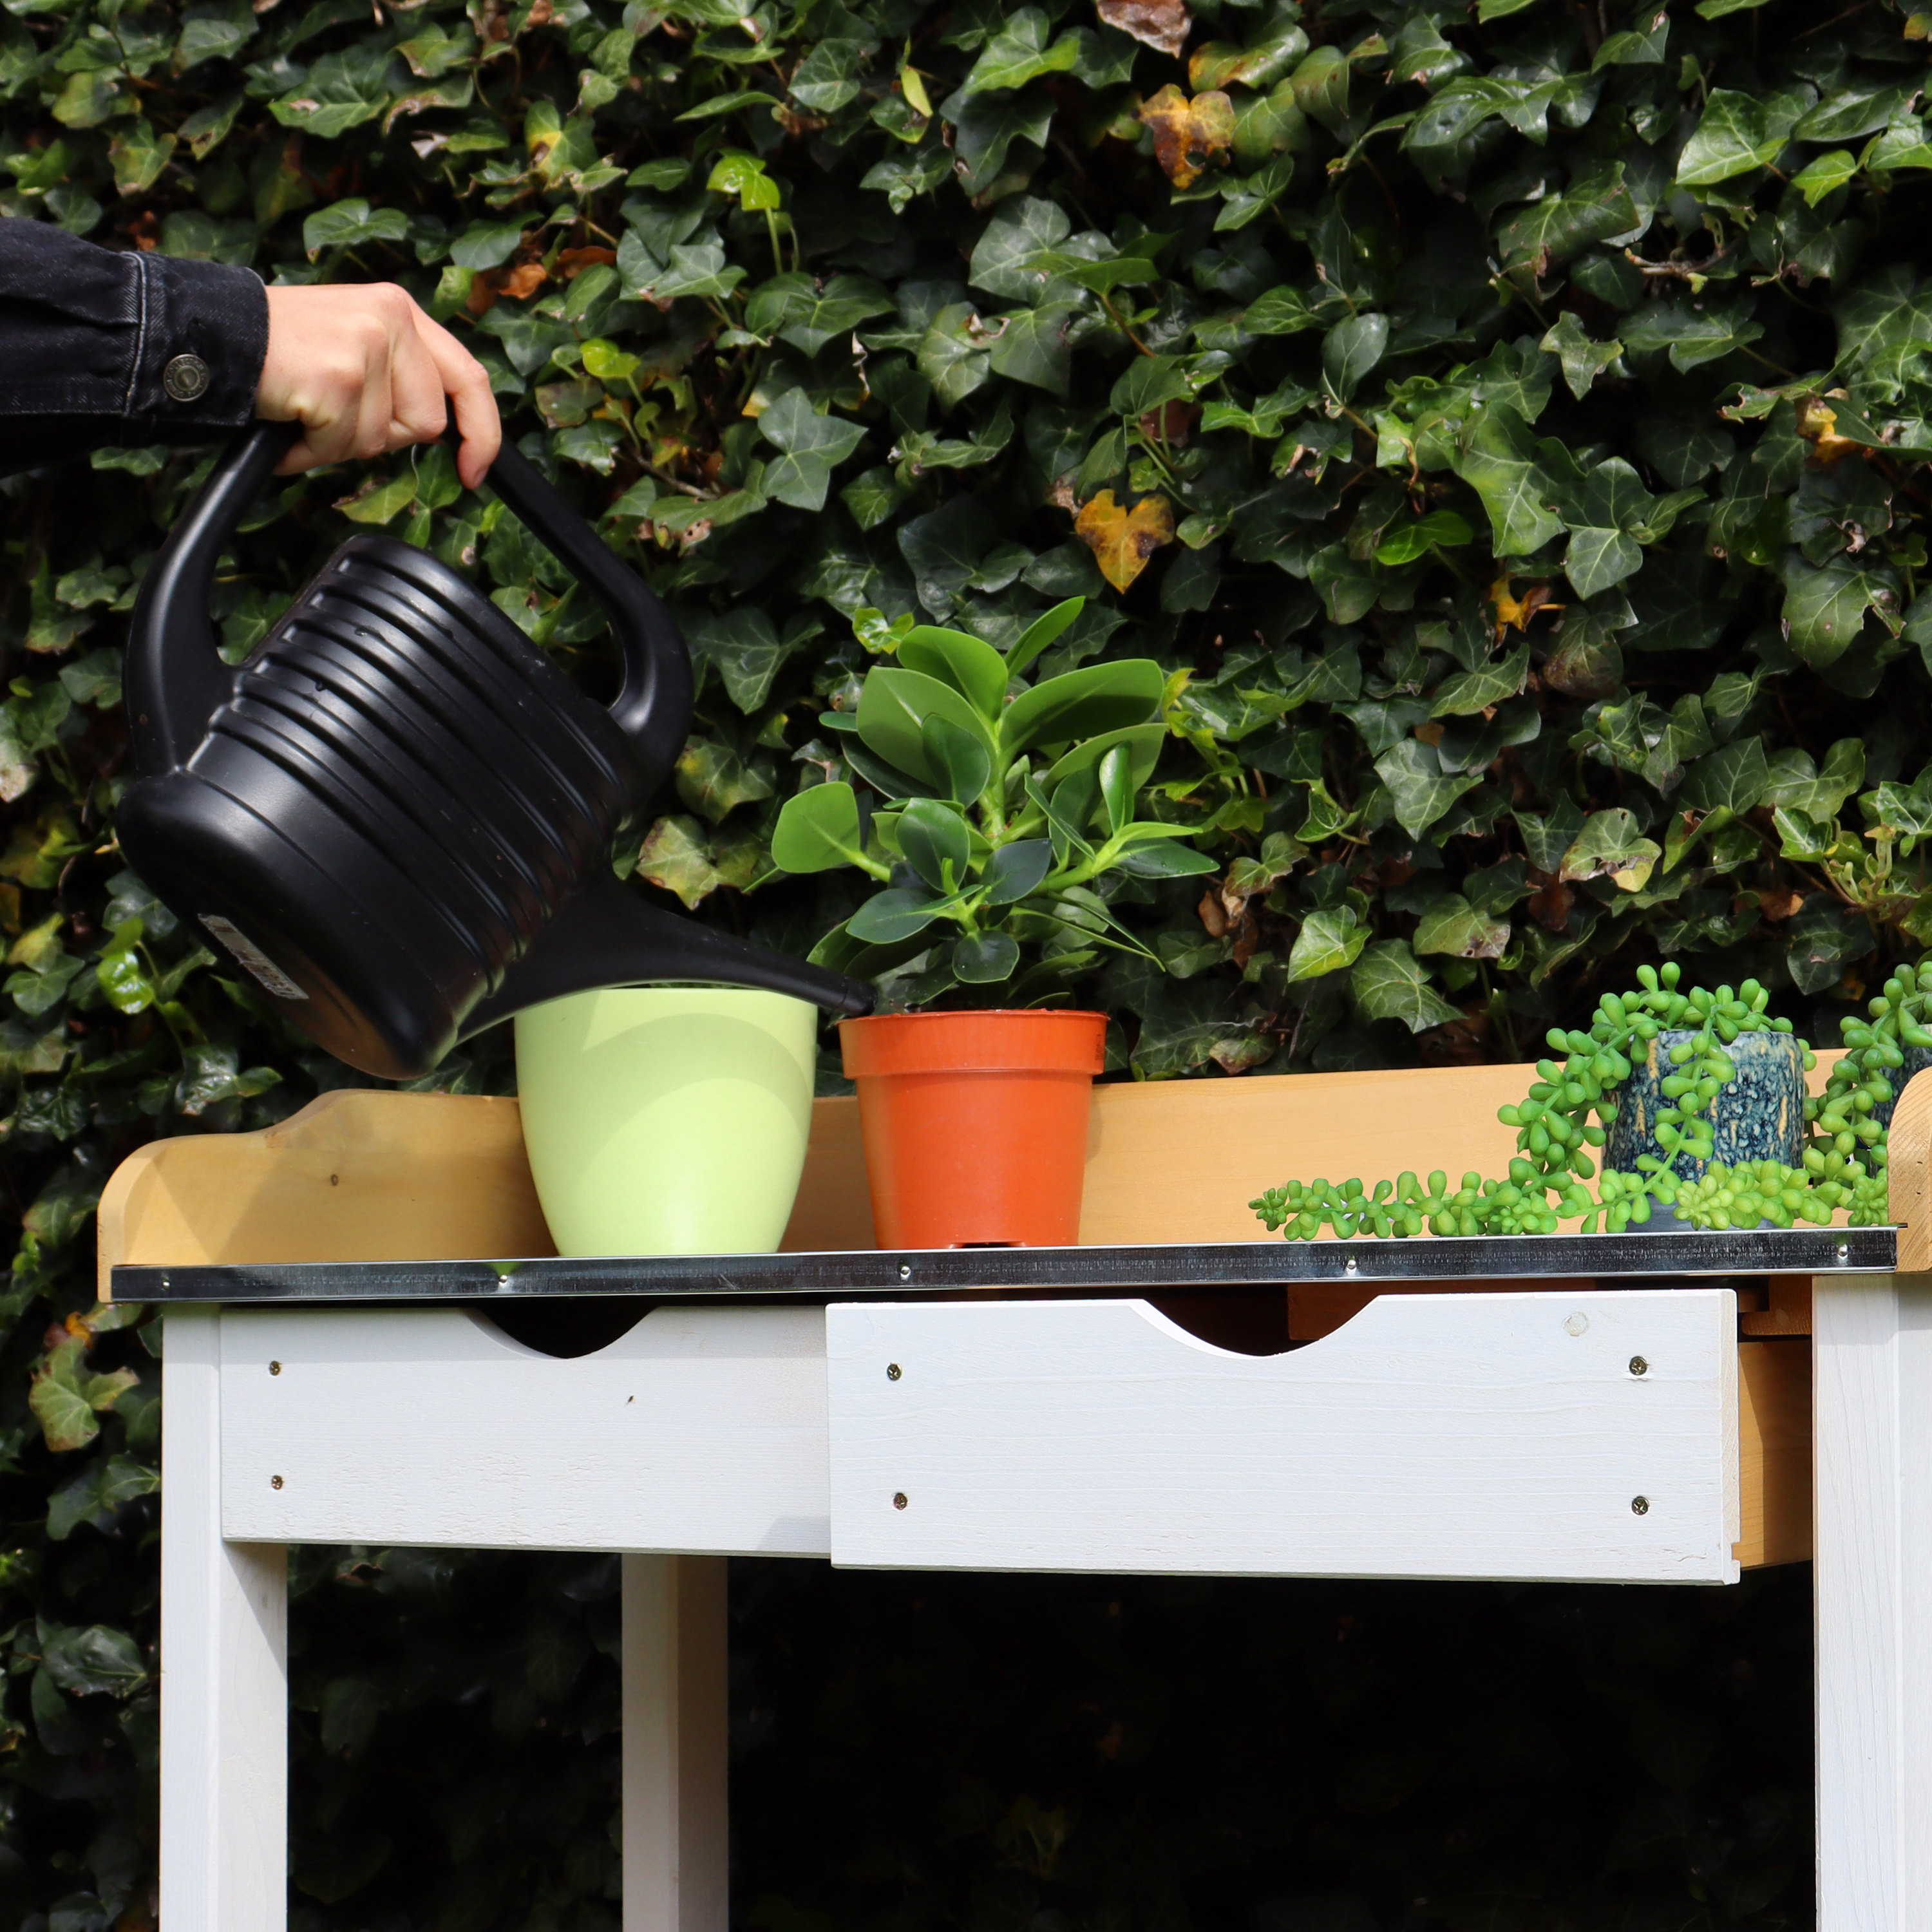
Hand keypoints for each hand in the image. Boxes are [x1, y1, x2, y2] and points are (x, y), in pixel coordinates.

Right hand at [257, 282, 500, 489]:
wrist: (211, 335)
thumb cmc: (280, 351)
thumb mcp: (354, 344)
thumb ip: (401, 374)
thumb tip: (442, 429)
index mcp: (400, 311)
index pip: (468, 377)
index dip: (481, 431)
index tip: (475, 470)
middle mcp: (390, 320)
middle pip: (426, 422)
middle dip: (381, 437)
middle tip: (334, 414)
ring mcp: (365, 348)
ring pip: (380, 441)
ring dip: (337, 444)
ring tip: (304, 411)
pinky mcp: (339, 378)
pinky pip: (340, 445)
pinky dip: (308, 450)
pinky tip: (287, 421)